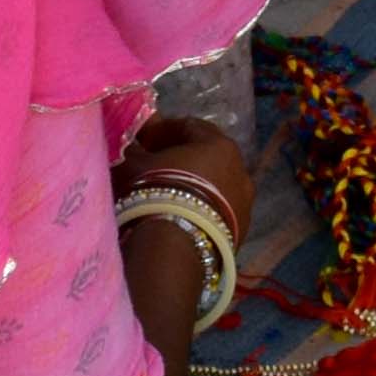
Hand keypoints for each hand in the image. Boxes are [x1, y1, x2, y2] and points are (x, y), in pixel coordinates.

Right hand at [117, 109, 252, 237]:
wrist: (175, 249)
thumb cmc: (155, 192)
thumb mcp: (133, 164)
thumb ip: (134, 148)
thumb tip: (130, 141)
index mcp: (218, 144)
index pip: (189, 127)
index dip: (163, 131)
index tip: (144, 142)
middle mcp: (240, 169)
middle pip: (207, 156)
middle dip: (182, 158)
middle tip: (156, 168)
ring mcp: (245, 202)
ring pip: (216, 186)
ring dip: (195, 186)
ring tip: (169, 197)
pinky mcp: (241, 231)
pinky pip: (219, 212)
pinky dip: (203, 210)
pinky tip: (182, 219)